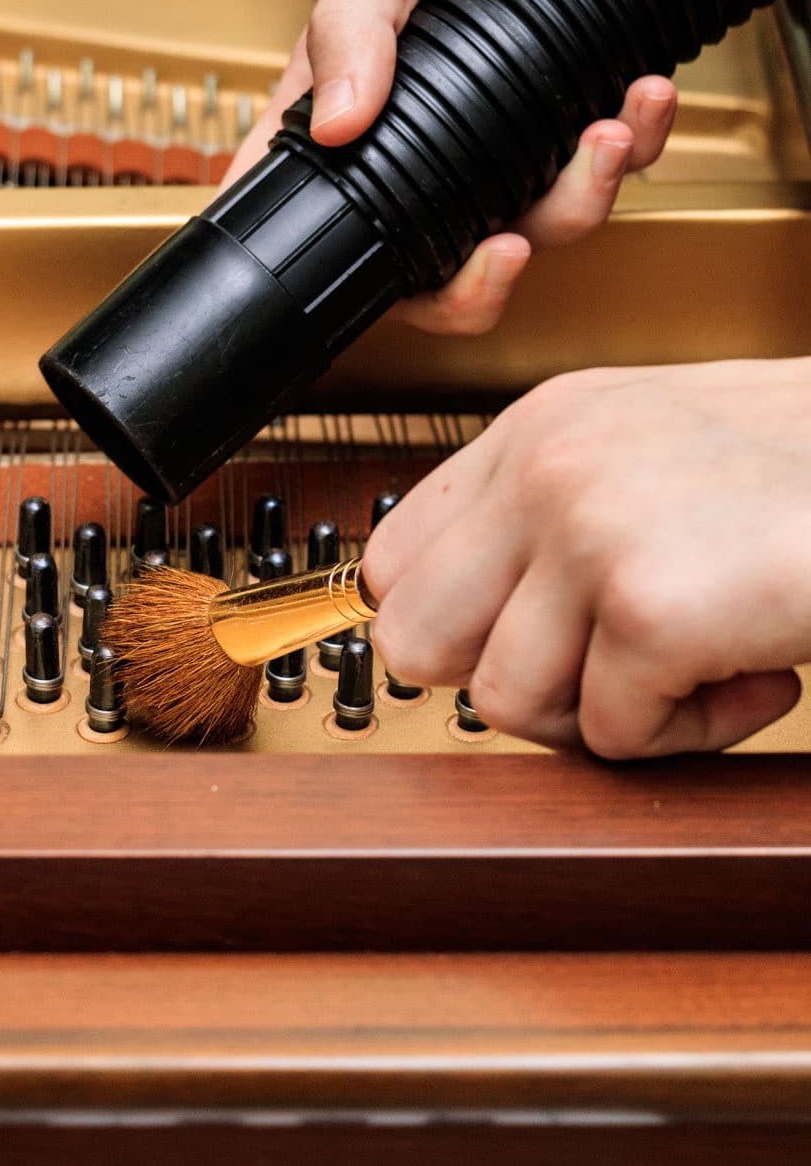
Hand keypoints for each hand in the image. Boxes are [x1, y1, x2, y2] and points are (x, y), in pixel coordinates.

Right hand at [228, 0, 810, 335]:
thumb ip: (353, 24)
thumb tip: (335, 124)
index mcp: (348, 84)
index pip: (312, 199)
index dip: (322, 261)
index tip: (356, 287)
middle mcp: (425, 115)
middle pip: (429, 250)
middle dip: (474, 276)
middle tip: (505, 255)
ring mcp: (507, 116)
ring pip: (533, 221)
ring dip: (578, 200)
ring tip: (604, 134)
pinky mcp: (580, 97)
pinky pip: (609, 164)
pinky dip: (637, 145)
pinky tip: (642, 97)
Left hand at [364, 359, 810, 756]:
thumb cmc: (805, 473)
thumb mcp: (650, 456)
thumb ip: (552, 521)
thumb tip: (472, 632)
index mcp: (538, 427)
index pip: (396, 560)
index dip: (457, 625)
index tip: (530, 644)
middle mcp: (547, 466)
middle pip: (416, 641)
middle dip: (507, 683)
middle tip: (603, 673)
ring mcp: (591, 531)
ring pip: (508, 704)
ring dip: (612, 715)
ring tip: (701, 662)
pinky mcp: (652, 609)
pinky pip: (618, 738)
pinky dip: (695, 734)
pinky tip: (756, 669)